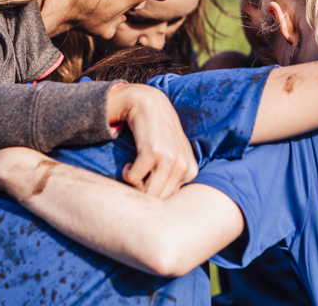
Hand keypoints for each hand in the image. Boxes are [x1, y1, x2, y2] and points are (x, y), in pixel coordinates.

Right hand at [107, 84, 197, 198]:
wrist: (149, 105)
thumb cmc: (159, 135)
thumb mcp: (175, 155)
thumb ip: (174, 178)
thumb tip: (164, 211)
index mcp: (191, 171)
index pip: (172, 201)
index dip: (155, 196)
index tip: (147, 185)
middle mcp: (184, 167)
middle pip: (160, 199)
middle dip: (144, 194)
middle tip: (137, 180)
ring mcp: (170, 159)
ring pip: (148, 193)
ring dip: (134, 186)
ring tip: (134, 170)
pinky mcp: (154, 153)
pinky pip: (133, 178)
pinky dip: (126, 174)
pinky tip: (129, 162)